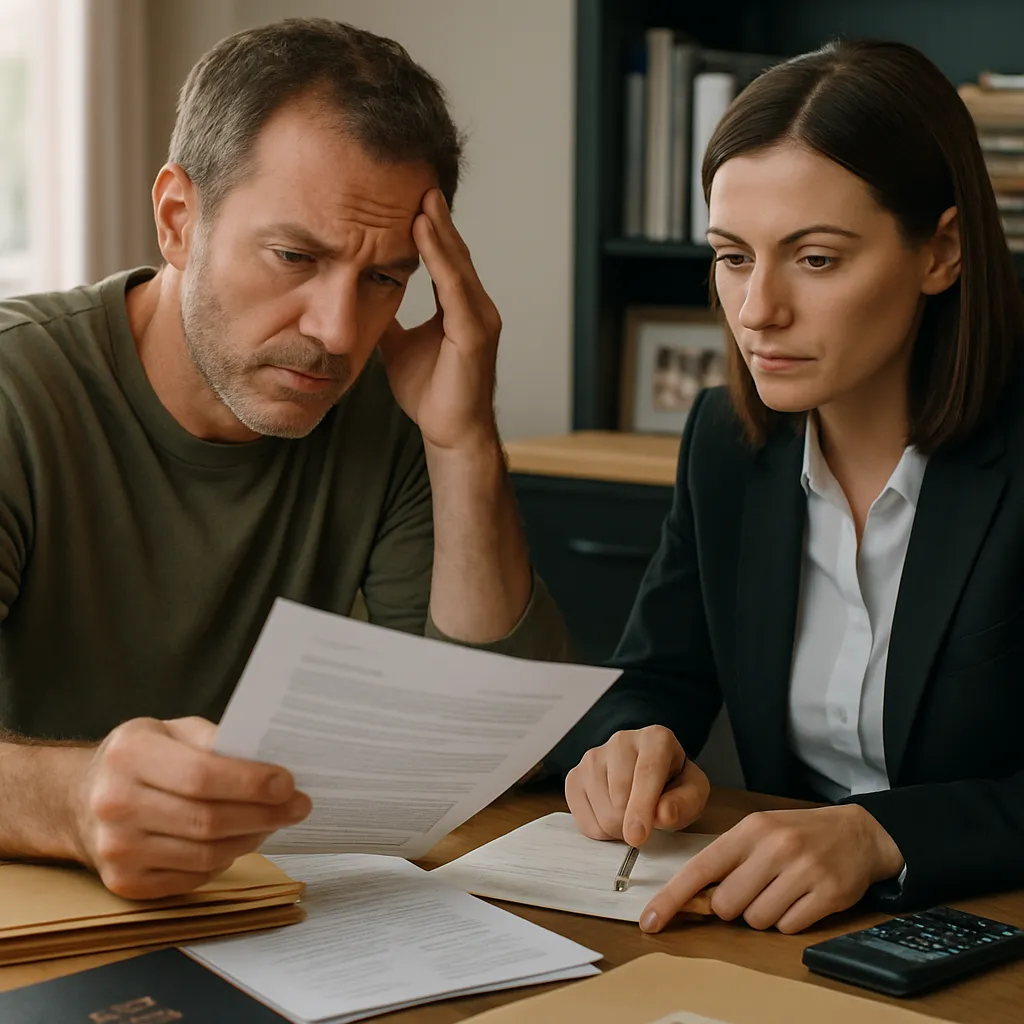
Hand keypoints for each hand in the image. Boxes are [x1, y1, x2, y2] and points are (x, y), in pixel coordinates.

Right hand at [71, 717, 310, 898]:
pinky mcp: (125, 883)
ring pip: (206, 854)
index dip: (251, 783)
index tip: (287, 783)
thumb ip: (217, 741)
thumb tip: (271, 762)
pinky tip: (240, 840)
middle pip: (208, 820)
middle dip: (264, 814)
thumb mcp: (173, 731)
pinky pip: (194, 876)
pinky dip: (226, 860)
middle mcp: (115, 804)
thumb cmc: (142, 758)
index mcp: (130, 755)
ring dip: (251, 838)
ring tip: (273, 821)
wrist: (81, 799)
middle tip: (298, 806)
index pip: (202, 776)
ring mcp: (117, 850)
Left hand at [378, 188, 501, 452]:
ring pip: (457, 265)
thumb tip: (363, 299)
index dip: (427, 229)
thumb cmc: (430, 394)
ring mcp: (478, 320)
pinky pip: (455, 289)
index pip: (443, 259)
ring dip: (439, 230)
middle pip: (453, 253)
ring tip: (421, 197)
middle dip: (436, 217)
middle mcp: (474, 308)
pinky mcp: (475, 335)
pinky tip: (424, 234)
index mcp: (459, 309)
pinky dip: (440, 259)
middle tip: (417, 179)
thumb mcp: (398, 347)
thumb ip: (388, 320)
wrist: (449, 432)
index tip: (406, 197)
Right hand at [565, 726, 709, 847]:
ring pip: (601, 811)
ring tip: (631, 816)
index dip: (641, 807)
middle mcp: (621, 741)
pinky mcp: (574, 776)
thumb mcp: (693, 793)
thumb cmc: (673, 784)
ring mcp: (593, 757)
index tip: (637, 837)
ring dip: (618, 828)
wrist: (650, 775)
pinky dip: (600, 830)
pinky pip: (582, 819)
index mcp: (655, 739)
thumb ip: (684, 804)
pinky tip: (613, 816)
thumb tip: (662, 815)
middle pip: (619, 796)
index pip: (646, 772)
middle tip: (648, 823)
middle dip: (633, 823)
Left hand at [640, 804, 904, 934]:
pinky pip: (789, 928)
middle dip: (733, 908)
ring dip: (763, 915)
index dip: (672, 898)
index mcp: (750, 830)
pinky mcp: (827, 894)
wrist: (858, 832)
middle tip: (752, 891)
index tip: (651, 921)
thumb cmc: (798, 834)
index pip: (701, 868)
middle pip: (727, 904)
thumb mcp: (759, 832)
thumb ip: (728, 860)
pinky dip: (789, 922)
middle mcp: (774, 847)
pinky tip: (800, 900)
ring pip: (757, 920)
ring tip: (780, 891)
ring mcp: (802, 871)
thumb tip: (694, 897)